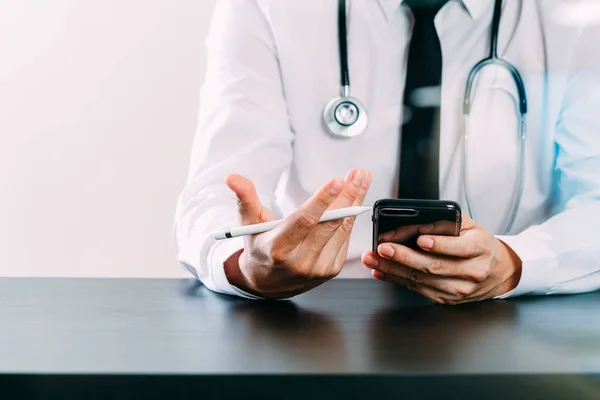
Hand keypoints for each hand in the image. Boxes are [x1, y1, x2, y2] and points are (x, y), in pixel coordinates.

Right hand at [224, 168, 370, 298]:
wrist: (268, 282)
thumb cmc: (259, 245)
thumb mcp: (248, 223)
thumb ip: (245, 198)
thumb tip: (232, 177)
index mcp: (277, 248)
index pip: (304, 221)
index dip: (322, 200)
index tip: (338, 180)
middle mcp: (299, 261)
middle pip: (329, 224)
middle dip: (347, 196)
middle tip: (359, 173)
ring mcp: (318, 268)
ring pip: (342, 230)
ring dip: (355, 202)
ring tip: (361, 178)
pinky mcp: (331, 270)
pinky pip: (344, 239)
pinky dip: (351, 217)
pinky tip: (355, 199)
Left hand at [361, 215, 521, 304]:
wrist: (499, 272)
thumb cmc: (481, 245)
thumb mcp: (470, 227)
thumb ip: (446, 222)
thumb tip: (416, 223)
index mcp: (479, 248)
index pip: (458, 248)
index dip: (438, 244)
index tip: (420, 240)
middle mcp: (471, 271)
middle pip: (434, 266)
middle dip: (404, 257)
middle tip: (383, 248)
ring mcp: (459, 289)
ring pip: (422, 280)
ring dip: (394, 269)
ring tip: (374, 258)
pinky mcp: (447, 299)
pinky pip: (418, 289)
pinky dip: (397, 280)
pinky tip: (382, 271)